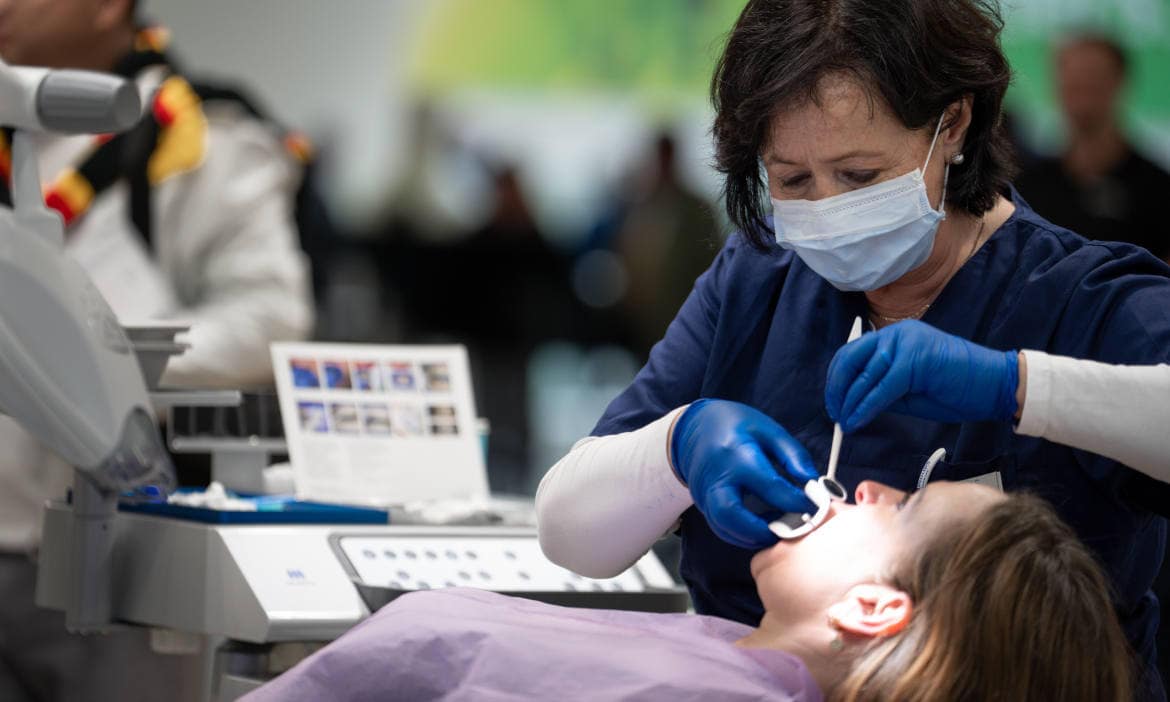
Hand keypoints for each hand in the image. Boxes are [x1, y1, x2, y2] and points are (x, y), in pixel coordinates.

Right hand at [670, 399, 819, 549]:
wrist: (694, 428)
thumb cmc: (735, 426)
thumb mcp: (769, 430)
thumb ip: (793, 456)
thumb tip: (813, 483)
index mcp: (736, 453)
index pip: (768, 485)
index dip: (795, 501)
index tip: (815, 507)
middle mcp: (716, 477)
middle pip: (731, 514)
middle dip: (762, 530)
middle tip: (789, 531)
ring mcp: (704, 493)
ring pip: (723, 527)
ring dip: (752, 536)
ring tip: (777, 530)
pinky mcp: (702, 504)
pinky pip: (721, 527)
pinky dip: (742, 535)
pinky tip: (761, 528)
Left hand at [825, 320, 1018, 431]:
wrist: (994, 384)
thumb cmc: (956, 388)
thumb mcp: (909, 390)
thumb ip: (882, 390)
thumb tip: (853, 404)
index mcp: (894, 336)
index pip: (853, 353)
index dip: (837, 380)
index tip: (835, 402)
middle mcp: (896, 333)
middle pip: (850, 359)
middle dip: (837, 390)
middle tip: (836, 413)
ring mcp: (905, 342)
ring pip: (863, 375)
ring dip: (849, 402)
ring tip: (846, 422)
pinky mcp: (914, 358)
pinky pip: (881, 387)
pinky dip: (865, 407)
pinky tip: (858, 421)